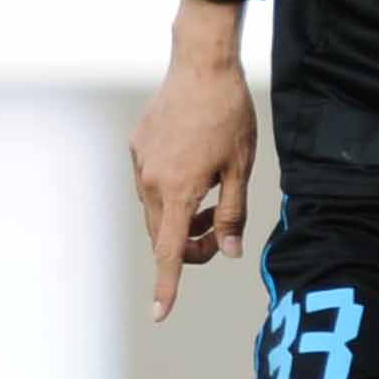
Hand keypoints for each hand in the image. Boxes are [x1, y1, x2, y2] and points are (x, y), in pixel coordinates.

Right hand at [130, 0, 257, 318]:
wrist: (201, 65)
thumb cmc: (228, 116)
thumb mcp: (241, 168)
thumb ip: (233, 215)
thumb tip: (228, 252)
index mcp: (178, 191)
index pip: (170, 251)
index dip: (167, 286)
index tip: (160, 313)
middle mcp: (150, 182)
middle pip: (164, 235)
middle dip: (190, 245)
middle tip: (220, 232)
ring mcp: (140, 163)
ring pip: (156, 210)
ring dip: (181, 217)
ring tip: (212, 196)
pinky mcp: (137, 146)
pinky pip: (150, 182)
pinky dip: (171, 190)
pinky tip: (194, 166)